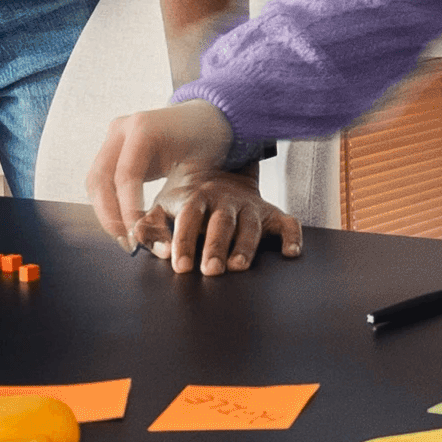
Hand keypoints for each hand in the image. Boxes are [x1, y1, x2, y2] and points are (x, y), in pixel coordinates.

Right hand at [86, 99, 235, 249]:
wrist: (205, 119)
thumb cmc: (208, 144)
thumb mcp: (200, 168)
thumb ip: (179, 200)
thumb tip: (162, 242)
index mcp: (145, 128)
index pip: (125, 175)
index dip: (127, 210)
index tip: (137, 237)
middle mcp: (122, 128)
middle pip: (100, 178)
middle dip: (110, 216)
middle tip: (129, 243)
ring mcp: (114, 136)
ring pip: (95, 181)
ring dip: (105, 213)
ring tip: (126, 238)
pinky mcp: (111, 147)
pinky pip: (100, 179)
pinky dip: (108, 204)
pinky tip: (123, 223)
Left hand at [152, 168, 301, 274]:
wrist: (218, 170)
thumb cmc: (184, 201)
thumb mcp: (161, 208)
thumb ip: (150, 229)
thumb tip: (160, 253)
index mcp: (196, 197)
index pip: (189, 218)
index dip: (185, 242)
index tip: (181, 266)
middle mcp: (225, 200)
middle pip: (222, 222)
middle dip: (217, 246)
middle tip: (212, 271)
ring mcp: (250, 206)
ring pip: (251, 224)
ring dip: (245, 246)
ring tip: (239, 267)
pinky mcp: (271, 213)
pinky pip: (287, 222)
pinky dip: (292, 236)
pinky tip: (291, 253)